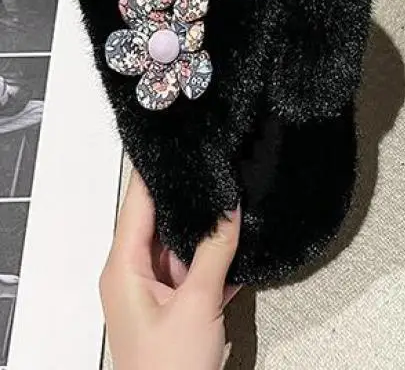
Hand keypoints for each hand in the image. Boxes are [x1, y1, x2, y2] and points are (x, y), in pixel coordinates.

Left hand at [100, 170, 241, 369]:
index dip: (156, 173)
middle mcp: (134, 274)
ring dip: (206, 230)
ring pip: (182, 244)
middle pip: (161, 220)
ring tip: (233, 200)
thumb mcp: (197, 302)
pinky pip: (195, 267)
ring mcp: (155, 289)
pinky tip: (238, 244)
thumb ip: (215, 250)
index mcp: (124, 268)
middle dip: (190, 199)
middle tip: (217, 167)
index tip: (176, 144)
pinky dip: (214, 257)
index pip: (137, 204)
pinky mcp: (175, 304)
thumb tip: (229, 208)